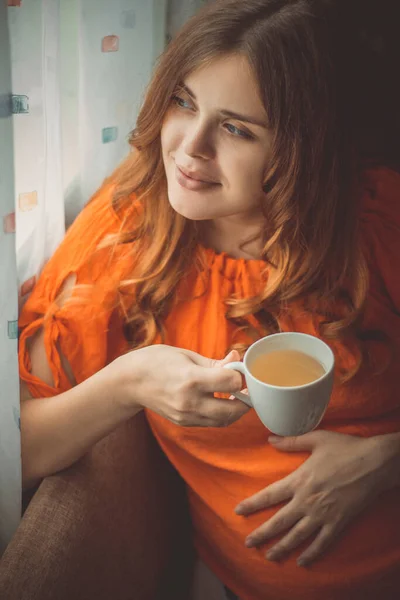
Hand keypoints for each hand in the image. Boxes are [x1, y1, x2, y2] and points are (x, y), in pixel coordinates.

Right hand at [114, 345, 247, 426]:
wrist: (128, 382)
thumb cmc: (156, 361)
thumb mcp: (186, 355)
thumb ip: (214, 362)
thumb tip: (237, 358)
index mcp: (192, 379)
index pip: (232, 383)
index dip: (241, 375)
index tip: (240, 368)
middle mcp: (190, 402)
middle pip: (233, 410)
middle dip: (246, 399)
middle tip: (248, 388)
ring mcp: (186, 416)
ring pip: (224, 420)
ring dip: (236, 410)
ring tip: (237, 395)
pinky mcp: (183, 423)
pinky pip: (211, 423)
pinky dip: (222, 414)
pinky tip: (221, 401)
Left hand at [235, 430, 390, 566]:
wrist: (375, 463)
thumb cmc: (346, 448)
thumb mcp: (316, 439)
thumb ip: (291, 441)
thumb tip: (270, 439)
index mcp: (300, 480)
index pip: (270, 495)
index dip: (253, 504)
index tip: (238, 511)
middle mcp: (307, 500)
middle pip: (279, 521)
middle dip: (262, 533)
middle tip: (247, 543)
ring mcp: (323, 514)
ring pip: (297, 536)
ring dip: (282, 547)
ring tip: (269, 556)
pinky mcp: (339, 522)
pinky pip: (322, 542)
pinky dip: (312, 553)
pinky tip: (302, 562)